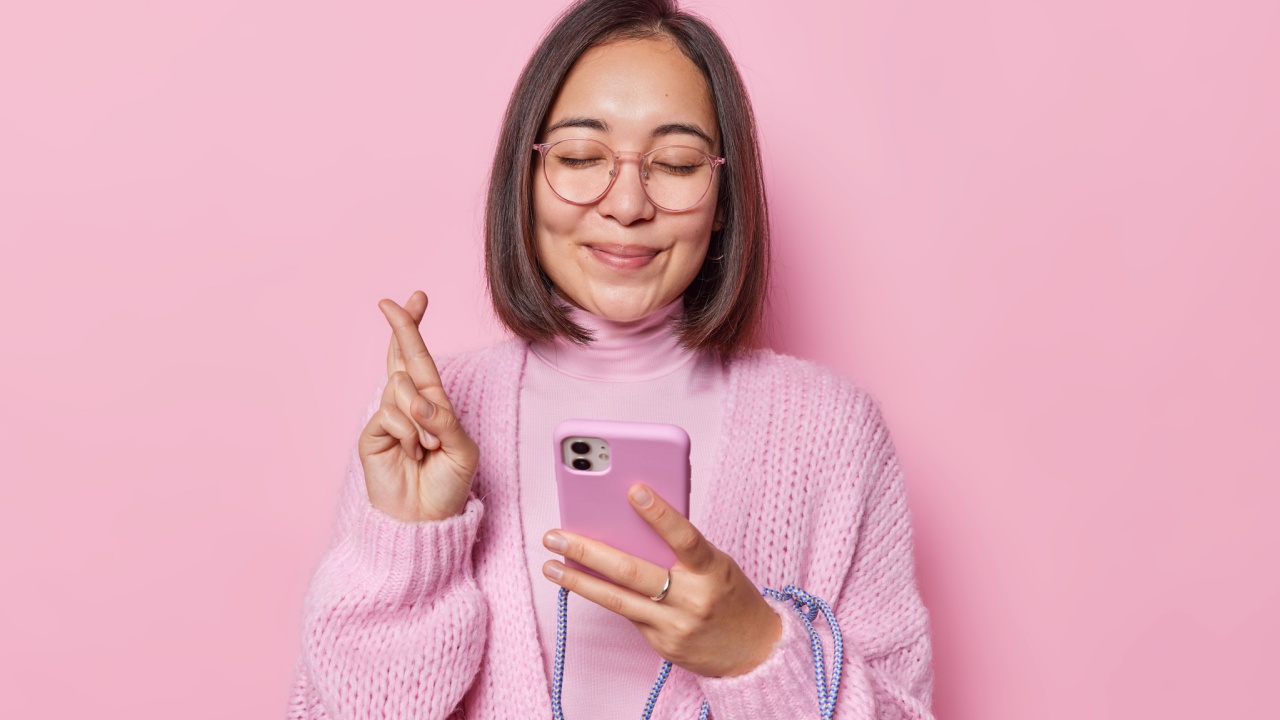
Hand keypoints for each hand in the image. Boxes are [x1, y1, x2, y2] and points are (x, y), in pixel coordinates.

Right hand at [357, 291, 478, 521]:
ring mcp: (389, 417)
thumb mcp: (461, 449)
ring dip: (422, 419)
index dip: (414, 327)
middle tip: (391, 308)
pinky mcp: (373, 434)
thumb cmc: (447, 486)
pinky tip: (411, 454)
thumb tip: (416, 399)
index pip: (421, 358)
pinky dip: (409, 433)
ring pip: (402, 388)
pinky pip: (392, 413)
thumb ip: (443, 420)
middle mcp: (408, 404)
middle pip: (402, 357)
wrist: (425, 520)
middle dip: (401, 328)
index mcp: (432, 403)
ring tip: (427, 449)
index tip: (415, 297)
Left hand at [541, 484, 781, 677]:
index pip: (685, 538)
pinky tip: (579, 583)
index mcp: (713, 570)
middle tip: (555, 535)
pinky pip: (628, 616)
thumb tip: (633, 522)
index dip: (660, 514)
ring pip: (618, 600)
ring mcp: (675, 626)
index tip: (634, 490)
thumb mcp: (717, 565)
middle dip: (589, 552)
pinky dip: (604, 596)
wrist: (754, 653)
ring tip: (550, 564)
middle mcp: (693, 600)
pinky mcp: (663, 646)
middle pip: (634, 572)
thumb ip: (681, 548)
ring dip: (578, 580)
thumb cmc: (730, 595)